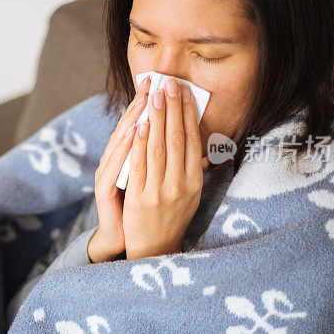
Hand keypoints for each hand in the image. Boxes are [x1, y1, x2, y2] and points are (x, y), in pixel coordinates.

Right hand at [88, 75, 152, 262]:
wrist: (126, 240)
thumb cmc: (142, 209)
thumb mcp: (154, 179)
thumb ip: (159, 156)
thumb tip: (181, 131)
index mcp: (127, 157)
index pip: (139, 123)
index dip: (149, 103)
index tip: (162, 81)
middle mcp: (115, 161)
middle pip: (129, 126)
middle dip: (143, 103)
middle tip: (154, 81)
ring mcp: (107, 173)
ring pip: (121, 140)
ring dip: (135, 118)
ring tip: (146, 98)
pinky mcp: (103, 188)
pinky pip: (115, 164)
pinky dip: (125, 146)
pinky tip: (134, 130)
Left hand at [122, 78, 203, 258]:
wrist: (155, 250)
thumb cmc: (171, 216)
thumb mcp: (188, 193)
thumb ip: (188, 166)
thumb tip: (189, 133)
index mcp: (194, 181)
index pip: (191, 140)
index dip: (187, 113)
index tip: (183, 91)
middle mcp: (181, 185)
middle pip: (176, 139)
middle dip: (171, 108)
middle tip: (168, 83)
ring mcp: (160, 192)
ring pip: (158, 147)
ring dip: (155, 118)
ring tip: (154, 95)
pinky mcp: (140, 198)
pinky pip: (139, 165)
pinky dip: (139, 143)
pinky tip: (138, 124)